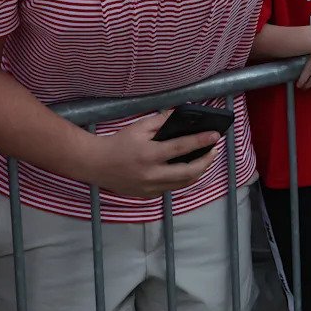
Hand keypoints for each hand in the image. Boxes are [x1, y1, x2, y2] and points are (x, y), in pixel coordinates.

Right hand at [85, 111, 221, 197]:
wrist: (95, 164)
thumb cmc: (118, 142)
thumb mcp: (139, 127)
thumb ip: (162, 121)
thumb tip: (183, 115)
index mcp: (149, 154)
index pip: (182, 147)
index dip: (201, 141)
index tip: (216, 136)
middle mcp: (151, 174)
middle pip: (189, 172)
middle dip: (206, 160)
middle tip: (214, 149)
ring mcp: (149, 188)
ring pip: (183, 183)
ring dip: (198, 171)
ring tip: (205, 159)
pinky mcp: (147, 195)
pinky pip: (171, 188)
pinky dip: (183, 179)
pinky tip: (189, 169)